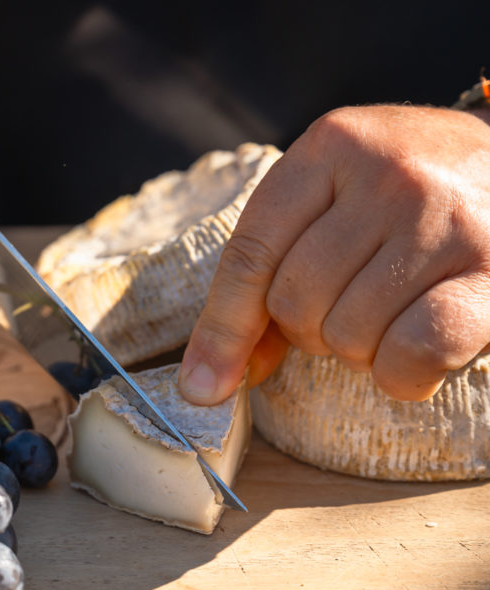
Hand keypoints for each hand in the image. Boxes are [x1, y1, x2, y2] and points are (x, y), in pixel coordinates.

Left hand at [179, 105, 489, 403]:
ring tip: (391, 314)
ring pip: (347, 334)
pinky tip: (417, 359)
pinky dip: (401, 376)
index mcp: (332, 145)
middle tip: (349, 307)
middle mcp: (389, 175)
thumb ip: (272, 271)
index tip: (204, 383)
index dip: (223, 326)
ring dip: (358, 350)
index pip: (250, 253)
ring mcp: (446, 220)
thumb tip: (211, 375)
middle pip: (294, 300)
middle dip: (309, 329)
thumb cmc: (412, 197)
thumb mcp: (336, 200)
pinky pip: (413, 352)